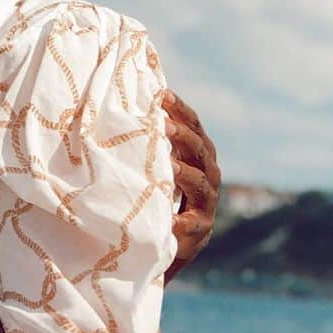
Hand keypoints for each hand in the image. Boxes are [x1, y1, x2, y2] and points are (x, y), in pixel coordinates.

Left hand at [163, 92, 220, 280]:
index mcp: (197, 153)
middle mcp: (207, 172)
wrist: (173, 238)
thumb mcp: (159, 162)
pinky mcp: (201, 228)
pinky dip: (185, 221)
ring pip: (201, 183)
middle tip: (162, 125)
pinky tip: (174, 220)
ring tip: (172, 168)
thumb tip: (125, 102)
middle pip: (199, 149)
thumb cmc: (160, 190)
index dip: (180, 109)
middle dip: (182, 135)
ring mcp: (207, 201)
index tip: (162, 94)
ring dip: (186, 174)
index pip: (193, 125)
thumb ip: (152, 139)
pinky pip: (194, 223)